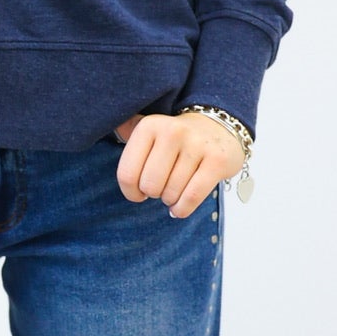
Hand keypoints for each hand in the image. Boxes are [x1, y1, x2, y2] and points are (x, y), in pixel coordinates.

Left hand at [112, 112, 245, 217]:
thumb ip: (127, 129)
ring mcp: (197, 145)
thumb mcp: (151, 129)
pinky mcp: (217, 161)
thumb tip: (116, 130)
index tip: (138, 192)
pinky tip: (181, 206)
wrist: (220, 126)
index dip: (131, 192)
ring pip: (171, 194)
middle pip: (149, 186)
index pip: (127, 174)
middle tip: (162, 187)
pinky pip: (192, 197)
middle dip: (153, 194)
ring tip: (175, 190)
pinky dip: (183, 209)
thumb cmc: (178, 137)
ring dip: (170, 200)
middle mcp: (172, 132)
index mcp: (150, 126)